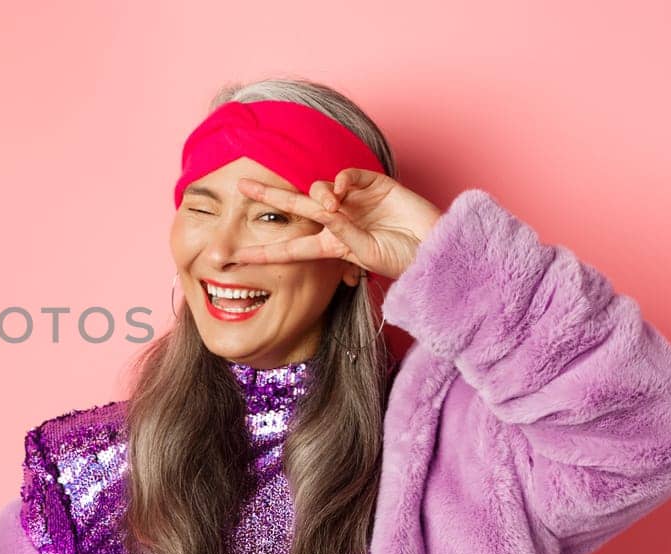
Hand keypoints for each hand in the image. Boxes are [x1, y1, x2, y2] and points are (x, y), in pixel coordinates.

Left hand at [232, 169, 442, 279]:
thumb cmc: (404, 260)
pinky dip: (343, 179)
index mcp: (331, 245)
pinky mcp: (374, 185)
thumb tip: (326, 210)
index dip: (263, 251)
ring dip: (320, 194)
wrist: (437, 250)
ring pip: (321, 190)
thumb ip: (343, 234)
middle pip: (295, 207)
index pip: (290, 248)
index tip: (234, 256)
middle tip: (241, 185)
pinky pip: (349, 176)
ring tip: (333, 204)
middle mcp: (337, 221)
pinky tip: (344, 189)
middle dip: (268, 195)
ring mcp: (354, 202)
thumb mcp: (365, 256)